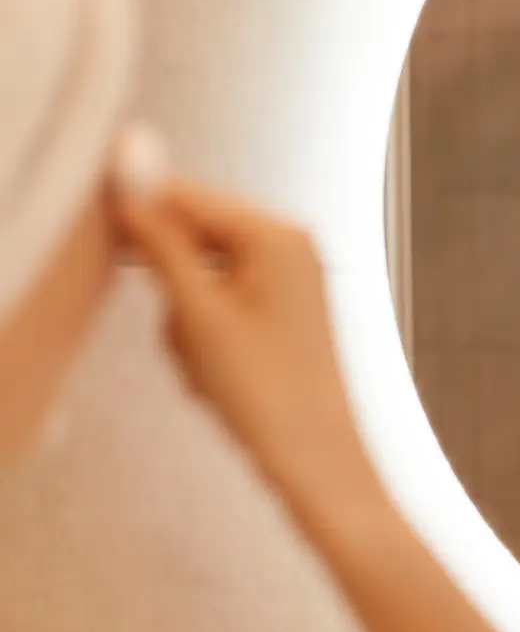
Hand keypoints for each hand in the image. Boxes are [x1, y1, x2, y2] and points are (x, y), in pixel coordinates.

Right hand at [115, 177, 364, 492]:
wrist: (314, 457)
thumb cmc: (270, 395)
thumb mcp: (200, 314)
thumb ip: (161, 241)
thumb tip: (131, 174)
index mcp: (277, 235)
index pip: (186, 196)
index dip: (137, 215)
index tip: (94, 233)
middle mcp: (289, 246)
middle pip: (191, 241)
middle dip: (172, 293)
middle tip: (185, 338)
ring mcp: (287, 279)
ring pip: (196, 280)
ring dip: (185, 324)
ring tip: (207, 365)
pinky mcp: (280, 310)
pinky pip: (217, 306)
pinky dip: (204, 339)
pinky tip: (218, 376)